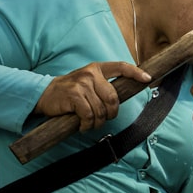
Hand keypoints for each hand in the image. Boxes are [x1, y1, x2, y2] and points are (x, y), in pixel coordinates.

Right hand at [34, 61, 151, 131]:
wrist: (44, 94)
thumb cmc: (70, 92)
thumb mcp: (87, 82)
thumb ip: (103, 86)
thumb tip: (121, 97)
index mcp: (97, 68)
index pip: (121, 67)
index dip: (136, 73)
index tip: (148, 79)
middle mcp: (91, 73)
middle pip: (113, 98)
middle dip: (111, 114)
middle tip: (103, 119)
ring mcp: (82, 83)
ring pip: (101, 110)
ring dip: (97, 123)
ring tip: (89, 124)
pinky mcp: (74, 95)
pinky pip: (89, 115)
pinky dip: (87, 125)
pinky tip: (82, 125)